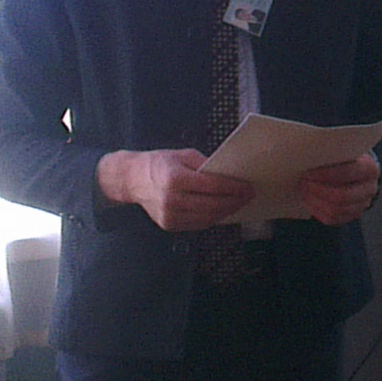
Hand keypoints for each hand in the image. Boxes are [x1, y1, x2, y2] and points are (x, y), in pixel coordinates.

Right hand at [98, 147, 252, 231]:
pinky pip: (197, 224)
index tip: (248, 187)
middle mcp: (171, 200)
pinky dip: (213, 218)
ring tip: (238, 203)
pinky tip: (222, 210)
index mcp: (174, 178)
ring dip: (226, 212)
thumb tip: (229, 175)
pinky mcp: (169, 225)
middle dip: (234, 201)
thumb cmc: (159, 164)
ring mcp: (169, 216)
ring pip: (207, 218)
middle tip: (248, 196)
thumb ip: (205, 165)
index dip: (233, 188)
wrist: (132, 180)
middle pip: (212, 205)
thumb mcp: (183, 155)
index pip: (212, 186)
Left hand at [297, 152, 381, 225]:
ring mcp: (362, 204)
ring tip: (302, 189)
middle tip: (302, 181)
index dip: (326, 173)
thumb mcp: (342, 148)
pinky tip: (308, 199)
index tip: (307, 171)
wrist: (354, 169)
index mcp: (369, 168)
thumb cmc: (344, 155)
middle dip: (318, 189)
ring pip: (336, 210)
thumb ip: (330, 150)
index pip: (348, 172)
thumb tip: (306, 150)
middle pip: (342, 196)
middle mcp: (370, 188)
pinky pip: (332, 219)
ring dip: (315, 200)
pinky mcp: (351, 215)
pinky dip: (316, 210)